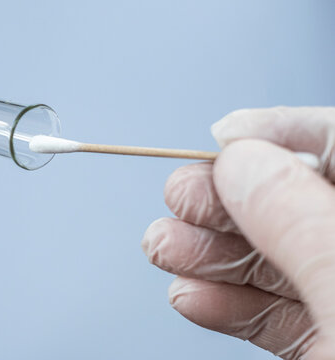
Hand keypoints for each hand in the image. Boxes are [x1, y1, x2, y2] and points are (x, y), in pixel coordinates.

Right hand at [142, 107, 334, 358]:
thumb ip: (297, 222)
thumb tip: (239, 164)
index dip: (281, 131)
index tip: (225, 135)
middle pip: (296, 203)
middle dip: (226, 200)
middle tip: (180, 196)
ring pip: (275, 260)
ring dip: (209, 254)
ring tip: (164, 248)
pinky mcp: (325, 343)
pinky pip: (272, 312)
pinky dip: (226, 303)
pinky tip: (191, 294)